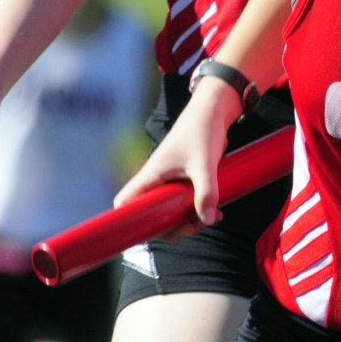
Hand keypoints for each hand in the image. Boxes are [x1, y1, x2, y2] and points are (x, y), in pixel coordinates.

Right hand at [113, 88, 230, 236]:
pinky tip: (215, 211)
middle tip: (190, 227)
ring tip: (209, 218)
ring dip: (187, 219)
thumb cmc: (202, 130)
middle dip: (169, 226)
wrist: (214, 110)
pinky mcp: (185, 177)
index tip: (149, 231)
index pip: (124, 201)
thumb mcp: (204, 164)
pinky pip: (185, 201)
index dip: (127, 220)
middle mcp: (157, 178)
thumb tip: (208, 220)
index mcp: (152, 174)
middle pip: (150, 213)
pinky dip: (197, 209)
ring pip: (170, 209)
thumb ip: (207, 192)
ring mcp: (171, 179)